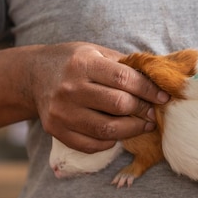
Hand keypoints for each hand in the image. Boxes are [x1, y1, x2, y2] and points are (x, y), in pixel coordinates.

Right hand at [30, 42, 169, 152]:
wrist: (34, 75)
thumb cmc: (76, 62)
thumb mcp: (99, 52)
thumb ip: (127, 66)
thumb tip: (161, 80)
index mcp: (84, 63)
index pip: (125, 79)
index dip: (149, 90)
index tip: (163, 97)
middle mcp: (70, 88)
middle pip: (119, 105)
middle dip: (143, 110)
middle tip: (154, 112)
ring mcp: (61, 111)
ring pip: (108, 130)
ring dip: (133, 130)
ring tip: (145, 125)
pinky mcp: (55, 130)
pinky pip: (92, 144)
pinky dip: (111, 141)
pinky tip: (119, 133)